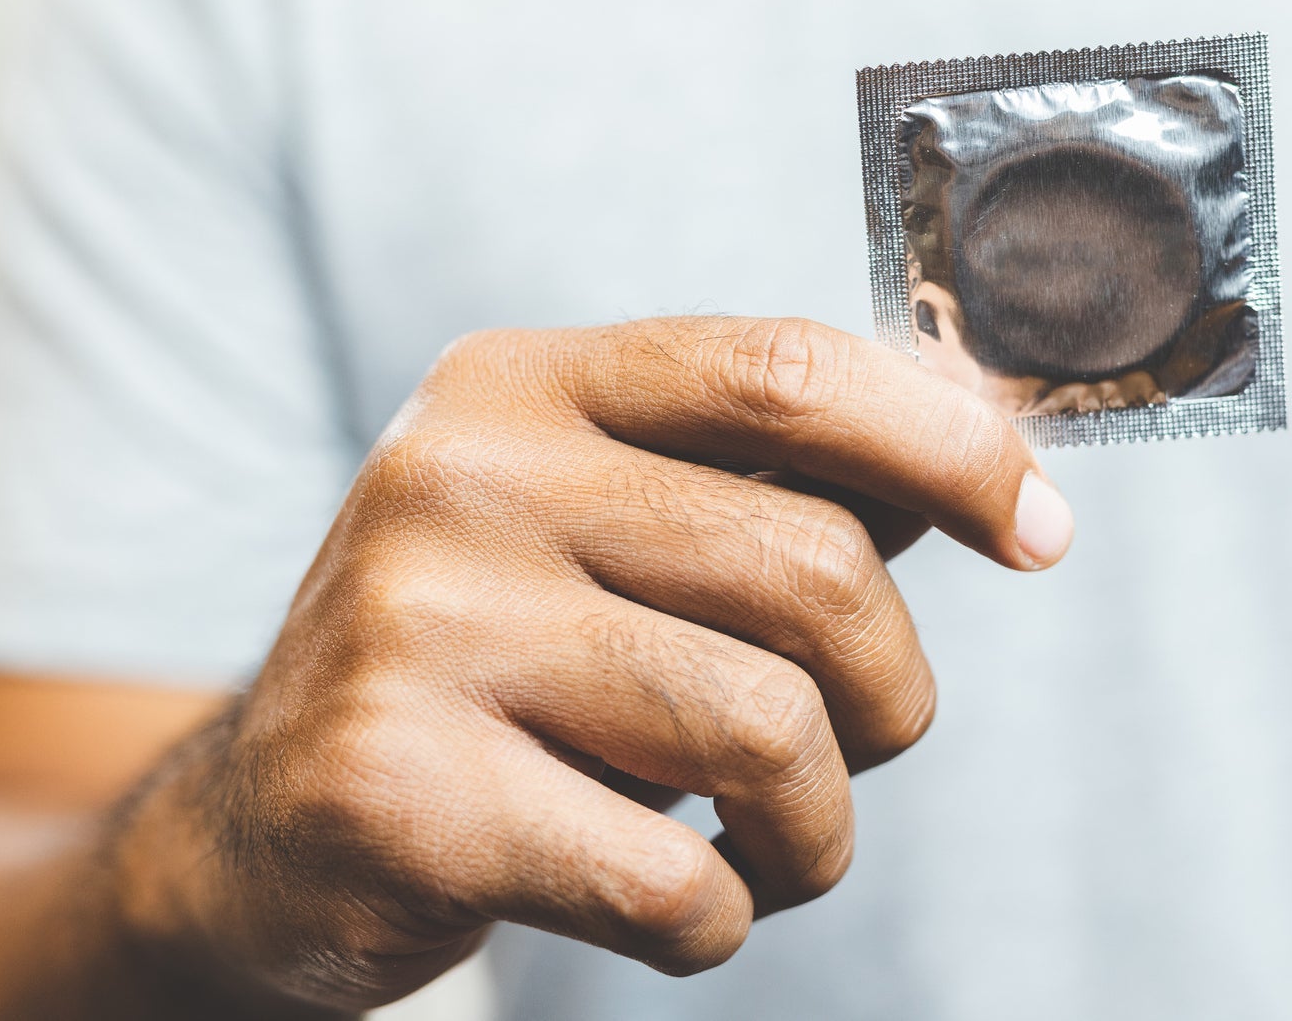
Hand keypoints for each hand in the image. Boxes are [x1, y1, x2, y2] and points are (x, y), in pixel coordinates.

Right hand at [104, 317, 1073, 1011]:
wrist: (254, 826)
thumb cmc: (493, 662)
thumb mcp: (603, 528)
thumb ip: (771, 486)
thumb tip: (988, 456)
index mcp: (527, 385)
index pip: (790, 371)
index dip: (952, 447)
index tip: (1037, 529)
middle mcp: (462, 479)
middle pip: (817, 570)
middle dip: (894, 692)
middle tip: (861, 744)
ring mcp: (418, 631)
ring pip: (771, 729)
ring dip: (821, 826)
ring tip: (776, 842)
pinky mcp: (397, 793)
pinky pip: (675, 881)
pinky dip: (725, 919)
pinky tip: (678, 901)